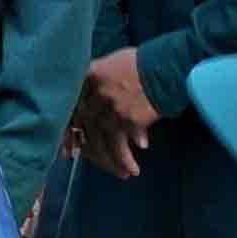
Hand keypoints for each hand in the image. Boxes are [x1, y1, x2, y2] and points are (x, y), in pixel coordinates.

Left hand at [70, 47, 158, 177]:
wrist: (168, 65)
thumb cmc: (142, 64)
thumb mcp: (112, 66)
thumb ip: (100, 88)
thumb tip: (99, 110)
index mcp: (87, 78)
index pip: (70, 109)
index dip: (68, 131)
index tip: (68, 148)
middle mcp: (93, 94)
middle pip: (84, 128)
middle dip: (87, 149)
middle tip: (87, 161)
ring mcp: (109, 109)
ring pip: (101, 141)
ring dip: (109, 160)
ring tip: (121, 173)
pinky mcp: (126, 120)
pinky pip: (121, 145)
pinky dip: (125, 159)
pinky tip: (131, 170)